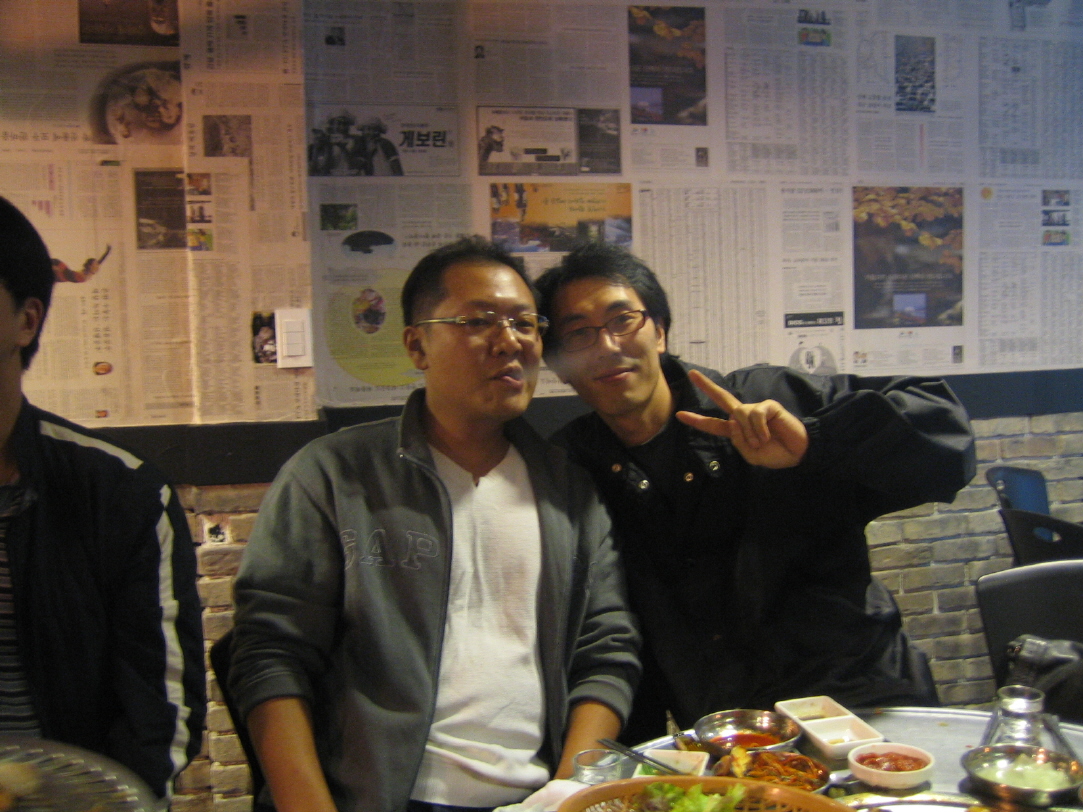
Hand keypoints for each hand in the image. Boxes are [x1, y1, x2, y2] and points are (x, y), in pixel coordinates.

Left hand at [676, 369, 808, 468]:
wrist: (797, 453)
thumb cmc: (775, 454)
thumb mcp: (752, 456)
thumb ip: (738, 442)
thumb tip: (732, 420)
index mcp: (736, 430)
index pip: (713, 424)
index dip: (697, 420)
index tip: (679, 415)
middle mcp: (743, 416)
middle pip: (722, 398)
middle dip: (706, 386)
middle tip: (691, 374)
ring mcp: (755, 409)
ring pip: (740, 415)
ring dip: (750, 433)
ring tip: (762, 441)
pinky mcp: (768, 406)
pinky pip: (755, 414)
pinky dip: (759, 428)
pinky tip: (767, 435)